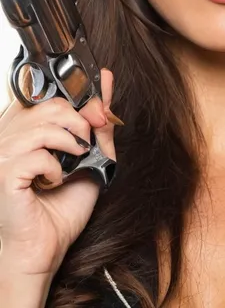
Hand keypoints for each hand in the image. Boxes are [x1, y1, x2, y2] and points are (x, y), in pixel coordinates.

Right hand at [0, 69, 116, 277]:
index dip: (77, 96)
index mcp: (25, 128)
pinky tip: (54, 181)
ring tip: (73, 163)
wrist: (45, 248)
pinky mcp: (4, 173)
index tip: (100, 107)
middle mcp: (9, 135)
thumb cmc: (60, 208)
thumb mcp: (91, 158)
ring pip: (44, 126)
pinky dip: (55, 168)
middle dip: (80, 121)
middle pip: (50, 104)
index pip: (49, 92)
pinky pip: (37, 155)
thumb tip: (106, 85)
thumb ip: (98, 124)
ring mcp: (3, 153)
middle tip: (86, 145)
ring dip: (70, 144)